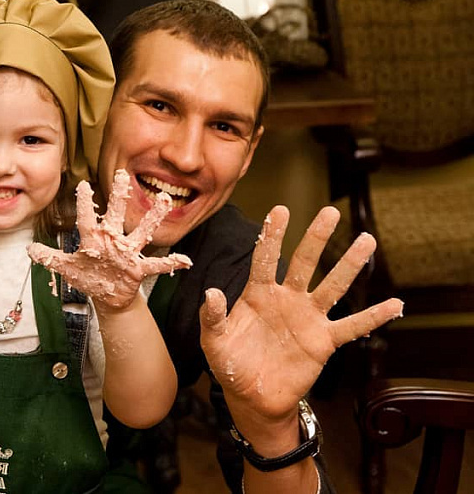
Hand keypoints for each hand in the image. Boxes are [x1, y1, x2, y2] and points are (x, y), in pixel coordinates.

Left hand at [27, 170, 191, 311]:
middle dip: (118, 196)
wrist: (107, 296)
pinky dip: (171, 263)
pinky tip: (185, 260)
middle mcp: (111, 241)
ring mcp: (127, 253)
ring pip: (141, 231)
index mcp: (92, 240)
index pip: (86, 219)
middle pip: (115, 216)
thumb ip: (49, 258)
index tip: (82, 185)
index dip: (84, 204)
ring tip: (165, 199)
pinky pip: (157, 264)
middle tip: (122, 174)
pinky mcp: (138, 269)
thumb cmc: (89, 277)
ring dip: (152, 217)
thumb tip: (28, 249)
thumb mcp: (67, 268)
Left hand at [200, 206, 402, 426]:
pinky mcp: (323, 341)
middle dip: (316, 237)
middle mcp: (286, 299)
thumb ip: (212, 317)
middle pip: (304, 262)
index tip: (280, 210)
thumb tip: (212, 292)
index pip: (265, 259)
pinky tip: (394, 304)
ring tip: (366, 240)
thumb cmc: (231, 364)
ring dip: (349, 264)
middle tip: (330, 212)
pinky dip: (373, 317)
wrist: (252, 396)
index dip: (272, 235)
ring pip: (332, 286)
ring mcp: (307, 318)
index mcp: (258, 294)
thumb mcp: (214, 341)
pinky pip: (352, 326)